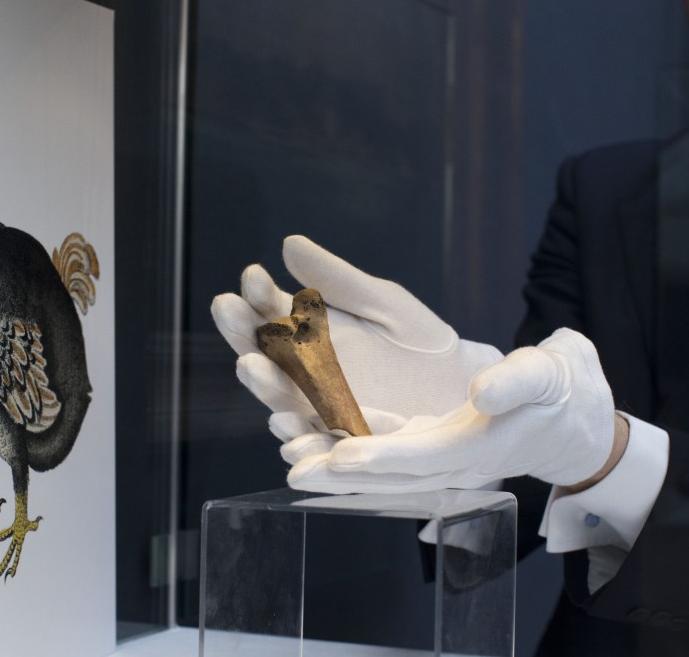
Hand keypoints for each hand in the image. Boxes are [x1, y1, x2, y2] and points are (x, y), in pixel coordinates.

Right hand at [211, 235, 501, 422]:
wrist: (461, 390)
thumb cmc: (419, 342)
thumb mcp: (382, 302)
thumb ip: (337, 280)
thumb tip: (289, 243)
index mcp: (307, 333)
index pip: (269, 311)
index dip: (257, 294)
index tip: (252, 275)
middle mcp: (303, 372)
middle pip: (262, 354)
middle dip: (243, 332)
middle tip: (228, 309)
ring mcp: (318, 410)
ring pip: (280, 399)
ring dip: (262, 384)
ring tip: (250, 364)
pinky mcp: (342, 445)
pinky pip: (314, 446)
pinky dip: (298, 441)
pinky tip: (285, 425)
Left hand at [283, 328, 617, 493]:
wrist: (578, 422)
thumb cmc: (565, 389)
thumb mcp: (550, 372)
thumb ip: (518, 380)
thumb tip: (482, 390)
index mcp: (481, 445)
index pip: (423, 456)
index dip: (380, 456)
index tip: (340, 455)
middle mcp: (455, 462)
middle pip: (392, 476)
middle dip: (342, 478)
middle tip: (293, 474)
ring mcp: (443, 461)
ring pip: (384, 474)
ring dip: (339, 475)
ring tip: (293, 466)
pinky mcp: (436, 451)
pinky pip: (389, 462)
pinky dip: (356, 461)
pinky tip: (320, 448)